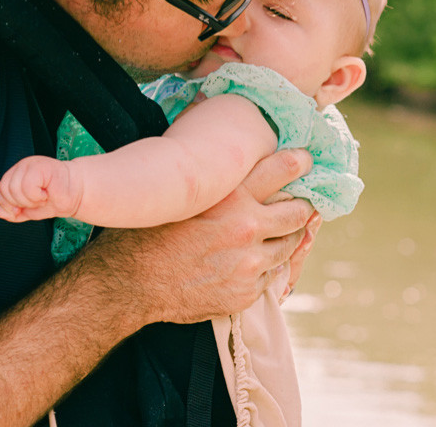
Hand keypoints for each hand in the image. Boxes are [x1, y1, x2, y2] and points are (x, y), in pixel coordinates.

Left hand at [0, 155, 79, 221]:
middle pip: (5, 189)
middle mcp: (22, 166)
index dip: (8, 204)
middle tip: (37, 201)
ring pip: (15, 188)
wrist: (77, 194)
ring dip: (30, 200)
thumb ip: (14, 211)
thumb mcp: (30, 209)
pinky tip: (46, 193)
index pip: (0, 189)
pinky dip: (36, 196)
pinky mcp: (41, 165)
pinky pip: (28, 186)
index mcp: (17, 173)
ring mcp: (31, 163)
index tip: (23, 208)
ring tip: (43, 197)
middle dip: (20, 203)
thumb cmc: (55, 199)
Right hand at [90, 148, 316, 324]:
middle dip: (302, 207)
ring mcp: (250, 262)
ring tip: (277, 234)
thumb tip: (224, 143)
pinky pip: (272, 275)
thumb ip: (213, 174)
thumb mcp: (182, 191)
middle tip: (300, 205)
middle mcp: (247, 226)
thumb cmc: (149, 229)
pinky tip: (250, 263)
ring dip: (286, 238)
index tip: (305, 161)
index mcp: (231, 194)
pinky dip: (266, 267)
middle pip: (298, 211)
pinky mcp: (247, 291)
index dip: (300, 162)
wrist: (131, 282)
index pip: (284, 167)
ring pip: (289, 245)